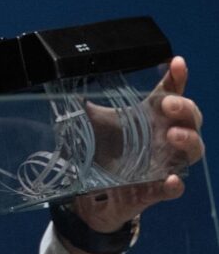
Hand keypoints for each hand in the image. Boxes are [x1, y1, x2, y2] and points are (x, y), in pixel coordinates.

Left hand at [60, 56, 203, 253]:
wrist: (92, 191)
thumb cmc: (101, 150)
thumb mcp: (89, 124)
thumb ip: (79, 106)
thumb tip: (60, 86)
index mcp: (150, 116)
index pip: (170, 92)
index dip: (177, 77)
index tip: (177, 62)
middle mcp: (164, 137)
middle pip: (190, 118)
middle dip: (185, 107)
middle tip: (168, 104)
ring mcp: (164, 162)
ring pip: (193, 150)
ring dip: (188, 140)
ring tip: (172, 135)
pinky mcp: (156, 189)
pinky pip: (173, 188)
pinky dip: (174, 184)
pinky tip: (171, 180)